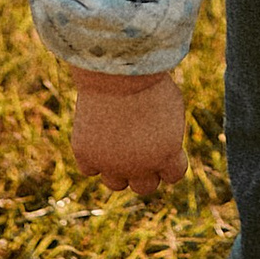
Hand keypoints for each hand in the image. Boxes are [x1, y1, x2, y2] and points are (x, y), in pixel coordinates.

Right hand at [67, 66, 187, 191]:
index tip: (164, 141)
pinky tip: (98, 136)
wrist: (118, 71)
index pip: (173, 175)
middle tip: (140, 145)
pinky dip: (93, 157)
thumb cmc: (150, 82)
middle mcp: (139, 167)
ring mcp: (110, 164)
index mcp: (167, 156)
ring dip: (119, 168)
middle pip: (145, 187)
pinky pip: (89, 169)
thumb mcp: (171, 106)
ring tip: (118, 143)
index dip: (170, 159)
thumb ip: (168, 134)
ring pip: (116, 183)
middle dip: (146, 169)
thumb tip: (161, 150)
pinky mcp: (86, 155)